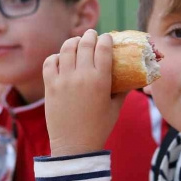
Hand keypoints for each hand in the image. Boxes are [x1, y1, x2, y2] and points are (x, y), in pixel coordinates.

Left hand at [42, 30, 127, 157]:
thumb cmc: (99, 128)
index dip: (105, 39)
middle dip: (90, 36)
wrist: (74, 146)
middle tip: (91, 34)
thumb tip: (130, 77)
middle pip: (85, 44)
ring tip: (76, 42)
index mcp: (100, 80)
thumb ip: (123, 90)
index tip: (106, 38)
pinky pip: (50, 62)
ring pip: (66, 49)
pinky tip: (60, 59)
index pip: (103, 48)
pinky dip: (55, 57)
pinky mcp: (50, 86)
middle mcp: (81, 76)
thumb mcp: (115, 108)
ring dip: (73, 42)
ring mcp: (63, 79)